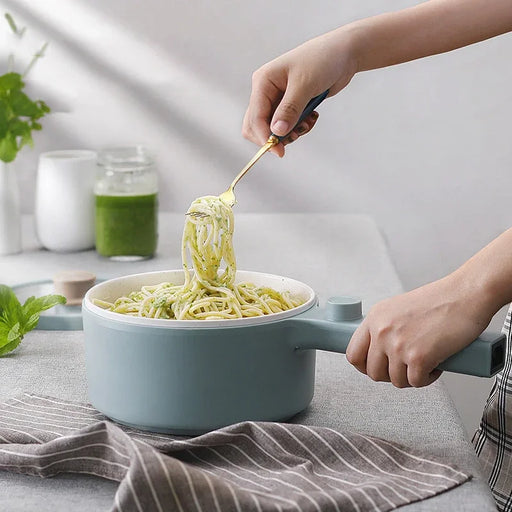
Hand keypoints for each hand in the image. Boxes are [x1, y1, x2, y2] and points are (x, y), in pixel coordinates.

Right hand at [242, 27, 358, 156]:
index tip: (279, 151)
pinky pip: (287, 126)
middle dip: (274, 136)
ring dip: (289, 133)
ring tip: (307, 124)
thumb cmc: (323, 59)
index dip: (265, 137)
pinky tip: (311, 119)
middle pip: (257, 125)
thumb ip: (290, 110)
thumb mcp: (305, 84)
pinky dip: (298, 128)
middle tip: (295, 136)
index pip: (255, 117)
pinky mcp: (291, 105)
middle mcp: (267, 91)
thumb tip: (277, 132)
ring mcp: (279, 99)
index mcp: (263, 81)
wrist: (344, 53)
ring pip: (273, 128)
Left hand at [345, 274, 493, 387]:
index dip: (364, 366)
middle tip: (405, 368)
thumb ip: (386, 327)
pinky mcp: (418, 357)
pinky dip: (427, 379)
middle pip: (372, 371)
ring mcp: (398, 345)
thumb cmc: (440, 300)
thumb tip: (379, 351)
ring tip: (425, 363)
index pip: (353, 352)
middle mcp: (382, 331)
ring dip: (411, 377)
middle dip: (390, 375)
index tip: (376, 367)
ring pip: (395, 380)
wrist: (465, 295)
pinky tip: (435, 365)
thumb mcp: (399, 308)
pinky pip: (416, 382)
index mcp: (375, 317)